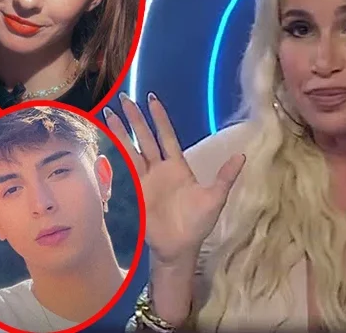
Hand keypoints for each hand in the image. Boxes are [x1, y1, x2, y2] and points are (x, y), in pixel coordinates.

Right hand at [104, 92, 244, 266]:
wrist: (180, 248)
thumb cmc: (198, 224)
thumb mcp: (215, 198)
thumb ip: (225, 177)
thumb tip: (242, 156)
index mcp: (177, 167)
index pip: (166, 136)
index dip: (159, 118)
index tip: (152, 99)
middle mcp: (159, 169)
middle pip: (145, 137)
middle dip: (135, 118)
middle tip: (123, 98)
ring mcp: (145, 180)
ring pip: (130, 150)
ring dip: (120, 133)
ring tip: (107, 114)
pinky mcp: (135, 193)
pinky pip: (123, 172)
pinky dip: (113, 159)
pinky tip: (103, 146)